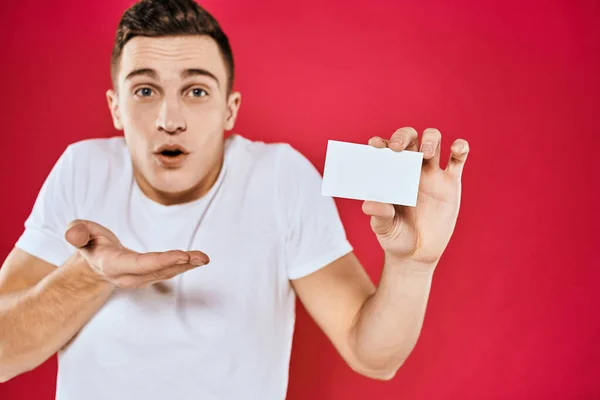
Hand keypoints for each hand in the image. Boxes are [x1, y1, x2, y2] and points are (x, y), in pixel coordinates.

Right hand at [64, 219, 208, 287]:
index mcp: (112, 264)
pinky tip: (198, 260)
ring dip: (187, 266)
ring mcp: (139, 278)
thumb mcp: (78, 232)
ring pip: (166, 273)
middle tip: (201, 258)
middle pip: (158, 271)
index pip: (140, 264)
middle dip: (181, 264)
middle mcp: (128, 275)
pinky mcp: (148, 276)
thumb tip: (74, 233)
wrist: (93, 260)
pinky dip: (184, 265)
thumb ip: (76, 233)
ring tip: (204, 258)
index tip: (181, 255)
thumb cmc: (88, 241)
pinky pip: (168, 271)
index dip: (161, 261)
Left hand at [362, 127, 469, 266]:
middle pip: (410, 138)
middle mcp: (410, 169)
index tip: (375, 145)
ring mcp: (432, 174)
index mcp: (390, 174)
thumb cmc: (395, 238)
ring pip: (434, 141)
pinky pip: (458, 158)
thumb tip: (370, 204)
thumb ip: (378, 215)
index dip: (381, 142)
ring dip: (430, 139)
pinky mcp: (451, 183)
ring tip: (426, 154)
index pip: (385, 150)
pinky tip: (457, 148)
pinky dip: (460, 147)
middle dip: (404, 135)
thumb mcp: (383, 228)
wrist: (417, 254)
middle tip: (399, 148)